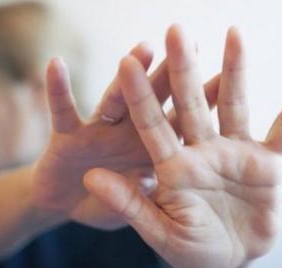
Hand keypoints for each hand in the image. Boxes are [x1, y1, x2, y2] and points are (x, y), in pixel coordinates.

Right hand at [29, 43, 220, 229]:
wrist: (65, 207)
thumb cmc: (105, 205)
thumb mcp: (131, 209)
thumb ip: (142, 198)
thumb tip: (153, 180)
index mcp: (150, 150)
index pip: (180, 123)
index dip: (200, 103)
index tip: (225, 78)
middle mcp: (128, 133)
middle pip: (153, 101)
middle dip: (170, 75)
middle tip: (191, 44)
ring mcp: (98, 131)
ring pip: (115, 100)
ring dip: (128, 76)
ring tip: (144, 49)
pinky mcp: (67, 134)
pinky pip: (62, 110)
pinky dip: (57, 89)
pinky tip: (56, 64)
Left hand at [84, 25, 281, 267]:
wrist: (228, 261)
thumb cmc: (191, 250)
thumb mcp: (158, 230)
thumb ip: (129, 203)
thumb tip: (90, 177)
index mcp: (172, 166)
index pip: (151, 124)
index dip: (139, 95)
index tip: (126, 62)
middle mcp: (201, 151)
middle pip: (190, 103)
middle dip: (183, 68)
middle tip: (176, 30)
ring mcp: (234, 153)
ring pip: (234, 104)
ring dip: (234, 70)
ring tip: (233, 33)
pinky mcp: (267, 163)